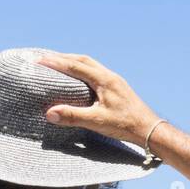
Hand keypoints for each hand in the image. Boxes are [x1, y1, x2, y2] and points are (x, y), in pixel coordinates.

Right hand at [37, 53, 159, 144]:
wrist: (150, 131)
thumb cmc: (126, 125)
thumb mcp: (97, 121)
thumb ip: (73, 116)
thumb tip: (49, 113)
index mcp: (105, 80)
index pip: (75, 66)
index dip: (56, 62)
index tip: (40, 60)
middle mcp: (110, 76)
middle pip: (83, 60)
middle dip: (63, 58)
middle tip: (46, 58)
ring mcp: (115, 81)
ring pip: (91, 65)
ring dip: (74, 62)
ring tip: (59, 64)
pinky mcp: (118, 89)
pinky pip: (97, 73)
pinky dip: (84, 71)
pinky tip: (80, 79)